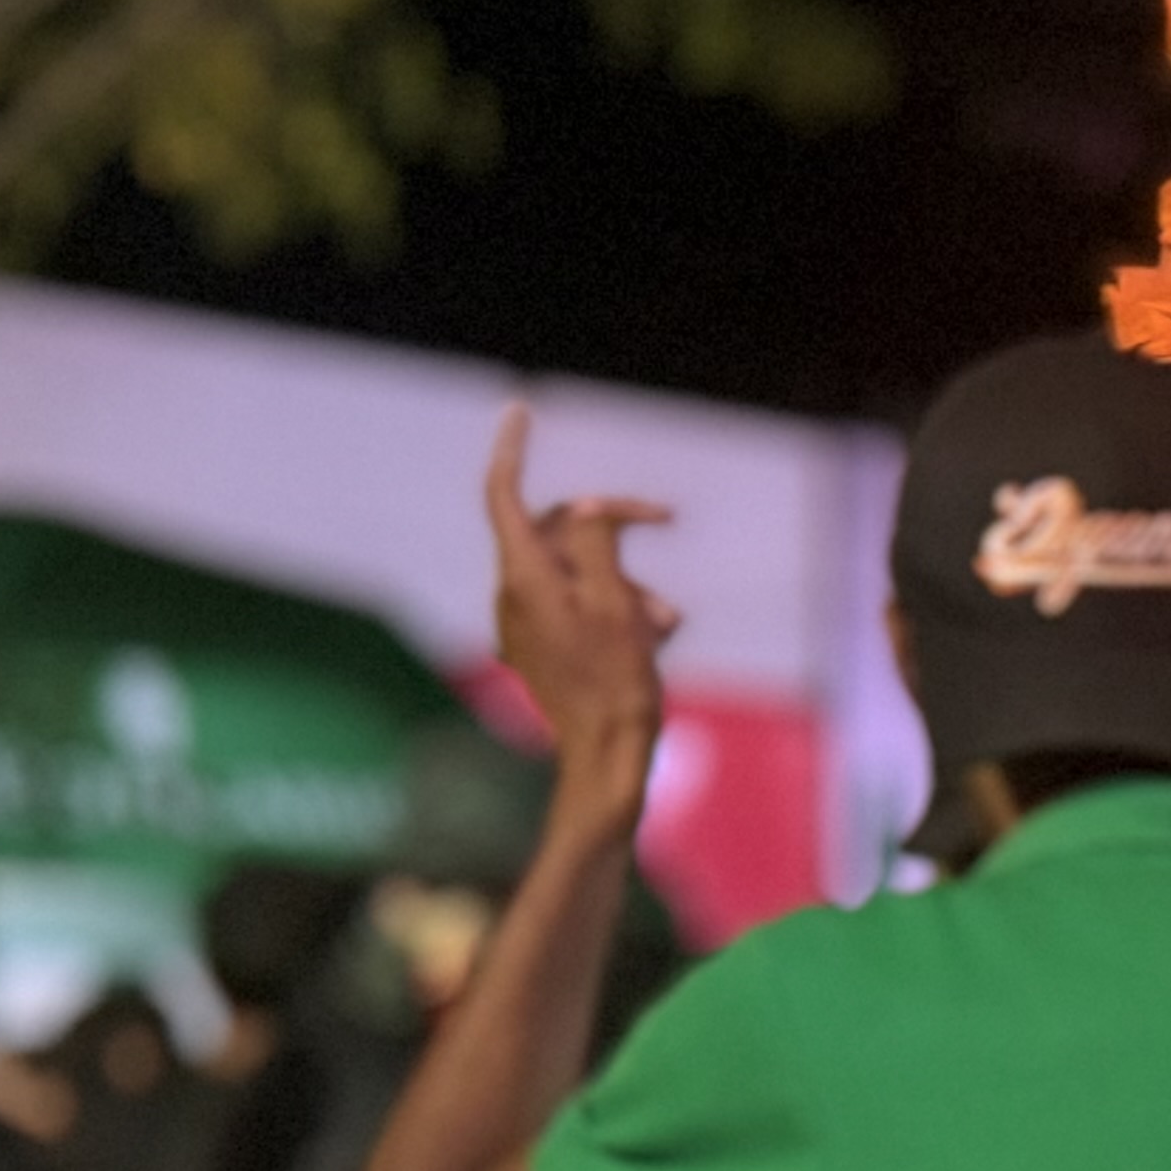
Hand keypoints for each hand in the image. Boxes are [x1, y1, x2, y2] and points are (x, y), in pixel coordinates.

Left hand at [484, 404, 679, 763]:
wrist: (606, 759)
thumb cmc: (614, 684)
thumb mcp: (617, 603)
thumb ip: (600, 543)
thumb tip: (590, 507)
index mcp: (523, 577)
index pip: (503, 494)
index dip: (511, 449)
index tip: (520, 410)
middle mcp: (516, 594)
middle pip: (559, 529)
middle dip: (613, 529)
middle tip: (666, 518)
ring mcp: (529, 623)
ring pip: (580, 570)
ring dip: (627, 581)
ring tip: (667, 620)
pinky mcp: (546, 646)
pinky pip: (581, 605)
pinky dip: (617, 608)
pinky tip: (654, 636)